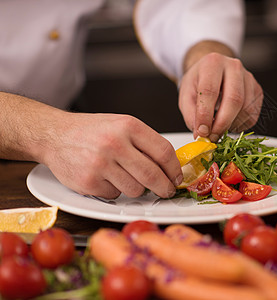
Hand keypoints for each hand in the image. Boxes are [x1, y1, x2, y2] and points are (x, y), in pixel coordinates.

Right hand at [42, 112, 181, 198]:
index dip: (174, 169)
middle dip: (164, 187)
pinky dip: (114, 190)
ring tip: (123, 175)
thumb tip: (170, 167)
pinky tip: (104, 177)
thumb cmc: (92, 131)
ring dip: (135, 188)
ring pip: (135, 190)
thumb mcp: (122, 125)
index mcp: (129, 126)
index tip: (176, 177)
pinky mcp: (88, 182)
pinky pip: (114, 195)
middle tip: (166, 191)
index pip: (164, 152)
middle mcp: (115, 144)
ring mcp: (101, 164)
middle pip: (153, 175)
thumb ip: (145, 142)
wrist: (54, 134)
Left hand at [179, 52, 263, 141]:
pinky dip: (240, 125)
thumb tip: (201, 133)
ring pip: (246, 109)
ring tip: (218, 128)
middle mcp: (234, 67)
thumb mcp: (186, 95)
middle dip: (222, 123)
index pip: (210, 91)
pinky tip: (229, 122)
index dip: (205, 115)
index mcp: (213, 63)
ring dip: (231, 125)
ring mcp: (249, 78)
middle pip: (234, 100)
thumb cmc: (199, 81)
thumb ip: (191, 114)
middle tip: (212, 136)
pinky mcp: (257, 91)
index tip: (202, 131)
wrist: (212, 71)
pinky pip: (252, 115)